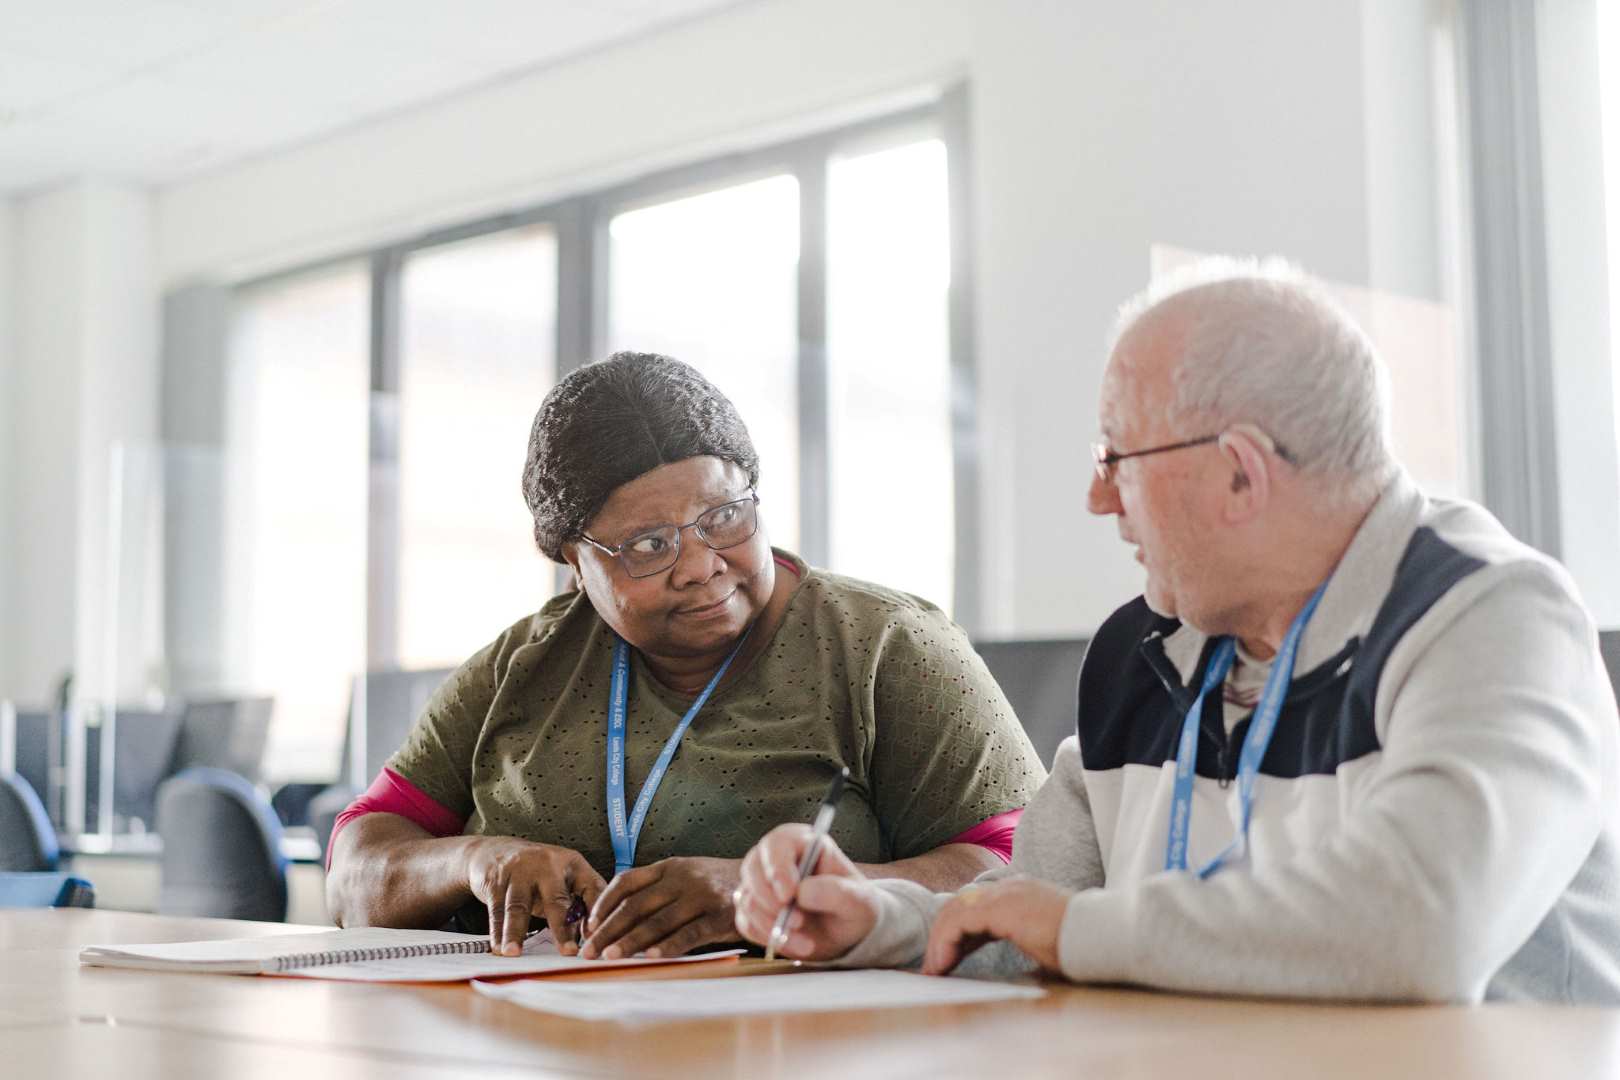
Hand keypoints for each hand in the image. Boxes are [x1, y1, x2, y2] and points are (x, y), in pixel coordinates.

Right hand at [464, 837, 605, 956]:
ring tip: (515, 953)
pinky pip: (497, 909)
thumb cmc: (537, 873)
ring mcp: (520, 870)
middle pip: (556, 899)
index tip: (596, 935)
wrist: (495, 850)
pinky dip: (497, 931)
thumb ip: (576, 907)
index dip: (596, 910)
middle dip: (562, 928)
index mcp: (572, 864)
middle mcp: (548, 864)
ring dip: (516, 932)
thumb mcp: (561, 882)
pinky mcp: (496, 879)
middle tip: (568, 952)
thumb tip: (590, 940)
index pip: (592, 886)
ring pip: (519, 905)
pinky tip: (498, 948)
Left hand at [581, 856, 741, 959]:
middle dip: (608, 929)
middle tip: (588, 950)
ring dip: (630, 941)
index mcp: (670, 867)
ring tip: (610, 958)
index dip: (604, 903)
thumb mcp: (688, 875)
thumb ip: (659, 890)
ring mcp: (701, 896)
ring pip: (657, 921)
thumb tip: (618, 920)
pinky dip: (667, 946)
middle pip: (636, 905)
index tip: (588, 925)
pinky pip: (688, 934)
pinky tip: (650, 958)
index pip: (627, 882)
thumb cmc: (718, 884)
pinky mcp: (719, 916)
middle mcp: (682, 878)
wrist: (767, 881)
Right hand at [732, 824, 875, 960]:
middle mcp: (776, 859)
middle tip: (798, 922)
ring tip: (807, 942)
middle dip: (770, 900)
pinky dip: (767, 938)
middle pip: (752, 867)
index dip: (778, 867)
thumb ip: (837, 892)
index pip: (778, 843)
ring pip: (747, 899)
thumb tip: (803, 892)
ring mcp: (762, 885)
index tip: (788, 895)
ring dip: (772, 925)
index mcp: (803, 842)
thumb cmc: (854, 907)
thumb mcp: (859, 900)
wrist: (848, 934)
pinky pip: (746, 923)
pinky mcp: (754, 911)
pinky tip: (795, 944)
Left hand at [922, 877, 1070, 975]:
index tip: (948, 960)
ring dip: (939, 942)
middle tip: (935, 967)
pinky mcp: (1002, 908)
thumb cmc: (1082, 946)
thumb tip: (1018, 968)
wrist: (1103, 937)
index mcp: (1020, 894)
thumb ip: (1024, 944)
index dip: (958, 934)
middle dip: (943, 937)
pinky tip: (942, 965)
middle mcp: (1010, 888)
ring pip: (954, 911)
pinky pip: (959, 922)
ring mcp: (1005, 894)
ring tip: (934, 970)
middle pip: (960, 905)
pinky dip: (945, 943)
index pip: (976, 906)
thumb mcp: (1044, 943)